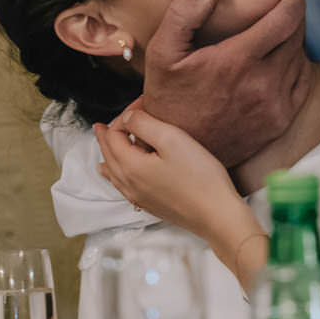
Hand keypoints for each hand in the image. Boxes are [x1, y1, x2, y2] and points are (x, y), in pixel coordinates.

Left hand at [94, 107, 267, 284]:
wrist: (216, 215)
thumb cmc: (200, 178)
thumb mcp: (172, 139)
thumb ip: (144, 124)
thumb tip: (127, 118)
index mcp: (130, 166)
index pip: (114, 134)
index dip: (125, 115)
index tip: (143, 103)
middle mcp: (128, 184)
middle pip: (108, 153)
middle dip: (107, 134)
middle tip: (102, 124)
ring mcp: (138, 197)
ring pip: (112, 170)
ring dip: (107, 153)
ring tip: (103, 142)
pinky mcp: (149, 205)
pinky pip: (121, 185)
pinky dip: (113, 172)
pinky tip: (112, 173)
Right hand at [138, 0, 310, 168]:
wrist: (180, 150)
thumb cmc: (169, 99)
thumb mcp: (162, 55)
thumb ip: (183, 16)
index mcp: (238, 60)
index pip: (286, 19)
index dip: (293, 0)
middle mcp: (263, 83)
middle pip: (297, 36)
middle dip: (292, 18)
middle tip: (279, 11)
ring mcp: (275, 105)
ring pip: (301, 58)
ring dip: (294, 42)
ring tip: (278, 35)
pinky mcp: (280, 121)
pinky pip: (303, 83)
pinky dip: (298, 67)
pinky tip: (282, 61)